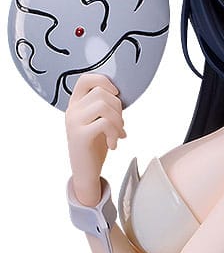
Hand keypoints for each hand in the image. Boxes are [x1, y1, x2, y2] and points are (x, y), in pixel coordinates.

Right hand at [65, 74, 126, 205]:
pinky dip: (114, 133)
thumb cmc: (93, 147)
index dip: (104, 81)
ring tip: (118, 134)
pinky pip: (104, 123)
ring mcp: (74, 122)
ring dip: (117, 120)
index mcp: (75, 104)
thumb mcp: (98, 122)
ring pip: (103, 105)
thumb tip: (121, 97)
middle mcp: (72, 111)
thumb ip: (104, 108)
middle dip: (118, 107)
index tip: (116, 95)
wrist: (85, 173)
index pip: (85, 79)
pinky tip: (113, 144)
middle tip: (120, 124)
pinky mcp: (80, 136)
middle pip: (100, 92)